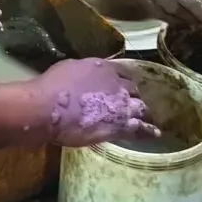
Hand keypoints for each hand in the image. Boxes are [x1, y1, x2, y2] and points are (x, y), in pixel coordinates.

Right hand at [36, 58, 159, 145]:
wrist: (47, 107)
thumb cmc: (52, 86)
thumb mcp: (69, 69)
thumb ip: (84, 73)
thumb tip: (86, 77)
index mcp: (104, 68)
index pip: (123, 73)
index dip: (123, 82)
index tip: (122, 89)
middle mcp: (117, 84)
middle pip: (134, 91)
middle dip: (133, 98)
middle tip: (130, 106)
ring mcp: (121, 105)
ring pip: (141, 109)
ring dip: (142, 114)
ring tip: (146, 120)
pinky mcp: (121, 125)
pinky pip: (141, 129)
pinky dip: (148, 131)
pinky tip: (154, 134)